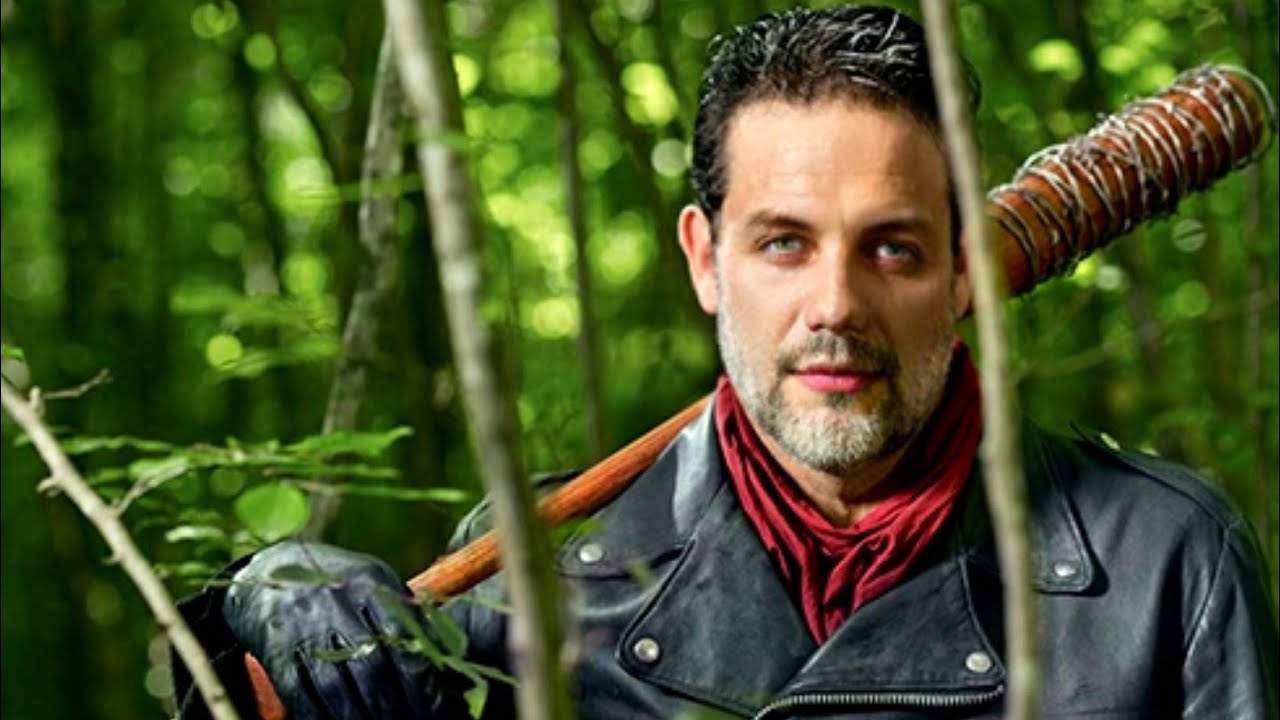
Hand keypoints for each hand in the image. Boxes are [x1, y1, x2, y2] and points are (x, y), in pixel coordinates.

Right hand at [222, 541, 438, 719]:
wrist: (268, 575)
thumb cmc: (341, 587)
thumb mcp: (377, 587)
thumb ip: (409, 617)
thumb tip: (448, 659)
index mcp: (371, 582)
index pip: (405, 639)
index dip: (423, 682)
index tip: (439, 709)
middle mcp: (337, 602)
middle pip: (373, 669)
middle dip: (398, 707)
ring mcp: (303, 627)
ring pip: (339, 688)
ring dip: (365, 718)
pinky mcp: (277, 651)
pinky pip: (304, 694)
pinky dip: (324, 717)